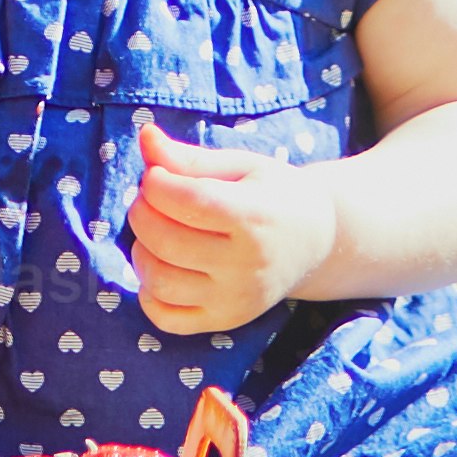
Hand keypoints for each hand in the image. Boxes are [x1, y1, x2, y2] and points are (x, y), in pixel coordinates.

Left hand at [128, 114, 340, 336]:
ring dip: (141, 251)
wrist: (315, 241)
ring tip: (155, 232)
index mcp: (254, 217)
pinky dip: (149, 293)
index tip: (156, 175)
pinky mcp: (224, 322)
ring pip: (160, 282)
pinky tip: (162, 266)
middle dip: (142, 212)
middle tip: (152, 200)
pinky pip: (166, 319)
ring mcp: (235, 300)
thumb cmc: (275, 194)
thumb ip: (190, 158)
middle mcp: (246, 265)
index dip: (155, 183)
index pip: (185, 201)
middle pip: (165, 241)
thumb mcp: (241, 166)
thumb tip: (145, 135)